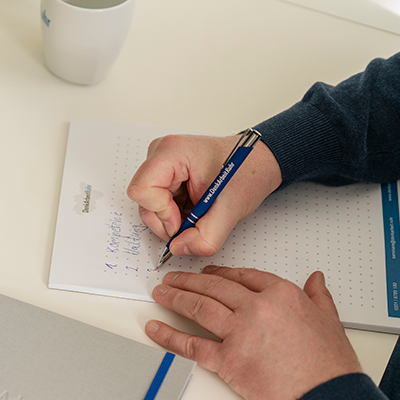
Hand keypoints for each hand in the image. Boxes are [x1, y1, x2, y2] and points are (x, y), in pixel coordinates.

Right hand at [127, 134, 281, 256]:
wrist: (257, 164)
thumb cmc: (247, 172)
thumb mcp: (231, 208)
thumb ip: (206, 236)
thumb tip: (178, 248)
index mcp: (173, 152)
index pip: (142, 190)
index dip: (161, 213)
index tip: (182, 221)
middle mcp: (160, 154)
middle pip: (143, 200)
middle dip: (167, 220)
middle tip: (193, 221)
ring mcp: (159, 164)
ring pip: (148, 205)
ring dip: (171, 219)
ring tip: (196, 214)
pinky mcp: (162, 175)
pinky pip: (156, 204)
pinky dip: (173, 215)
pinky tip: (192, 208)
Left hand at [144, 266, 361, 399]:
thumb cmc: (329, 366)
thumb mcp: (330, 321)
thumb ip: (318, 297)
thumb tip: (315, 280)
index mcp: (282, 295)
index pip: (242, 276)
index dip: (220, 274)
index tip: (208, 274)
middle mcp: (257, 308)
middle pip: (214, 287)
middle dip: (189, 281)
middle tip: (173, 279)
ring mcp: (239, 333)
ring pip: (198, 307)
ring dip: (174, 298)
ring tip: (161, 294)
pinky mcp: (227, 360)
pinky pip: (190, 345)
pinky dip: (168, 336)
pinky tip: (155, 328)